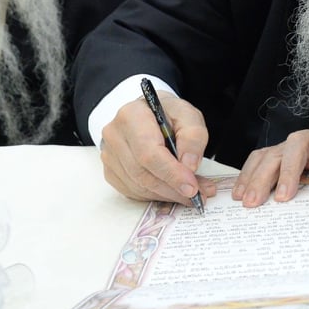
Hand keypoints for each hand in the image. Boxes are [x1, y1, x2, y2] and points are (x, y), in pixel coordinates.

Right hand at [99, 91, 216, 207]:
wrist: (148, 114)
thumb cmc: (167, 113)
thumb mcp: (188, 115)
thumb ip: (193, 137)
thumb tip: (189, 166)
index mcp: (132, 116)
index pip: (149, 152)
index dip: (171, 173)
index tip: (191, 187)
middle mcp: (115, 136)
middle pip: (143, 173)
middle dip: (173, 188)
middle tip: (199, 194)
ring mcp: (110, 155)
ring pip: (139, 186)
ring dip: (168, 194)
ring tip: (192, 193)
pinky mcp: (111, 172)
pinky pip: (134, 192)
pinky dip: (156, 195)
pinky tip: (172, 190)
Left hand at [232, 122, 308, 206]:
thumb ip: (293, 194)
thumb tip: (268, 218)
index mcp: (287, 155)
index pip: (261, 159)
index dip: (247, 175)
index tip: (238, 198)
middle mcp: (299, 145)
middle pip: (273, 154)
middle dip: (260, 178)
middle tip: (253, 202)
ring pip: (296, 143)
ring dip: (288, 170)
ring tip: (285, 195)